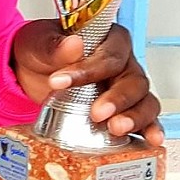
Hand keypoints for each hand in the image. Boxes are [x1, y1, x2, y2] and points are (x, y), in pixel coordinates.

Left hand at [11, 19, 163, 146]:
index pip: (110, 54)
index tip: (61, 82)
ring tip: (116, 129)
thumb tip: (74, 44)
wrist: (30, 73)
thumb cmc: (40, 51)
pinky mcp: (123, 110)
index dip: (91, 69)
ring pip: (144, 101)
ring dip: (134, 117)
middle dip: (117, 99)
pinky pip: (145, 119)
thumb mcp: (37, 43)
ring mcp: (126, 88)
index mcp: (107, 39)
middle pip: (133, 80)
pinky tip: (149, 139)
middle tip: (97, 113)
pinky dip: (149, 129)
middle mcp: (123, 63)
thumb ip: (54, 46)